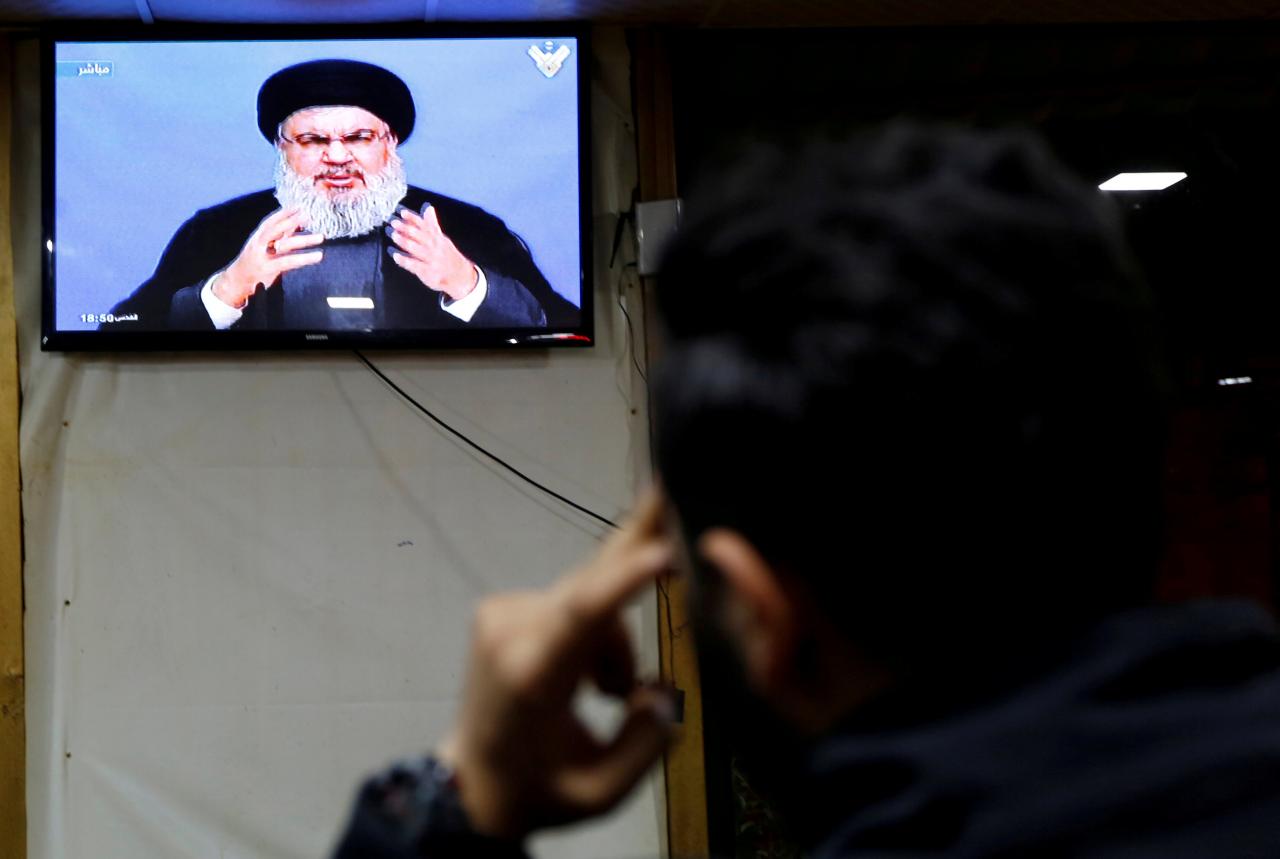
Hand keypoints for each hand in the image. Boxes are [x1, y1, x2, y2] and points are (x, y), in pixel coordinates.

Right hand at [213, 207, 323, 308]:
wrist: (238, 280)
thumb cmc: (256, 260)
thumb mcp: (265, 245)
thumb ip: (281, 235)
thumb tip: (297, 223)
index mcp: (259, 237)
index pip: (271, 222)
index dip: (284, 213)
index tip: (299, 206)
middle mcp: (260, 244)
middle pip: (276, 230)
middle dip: (292, 221)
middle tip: (308, 215)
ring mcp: (264, 256)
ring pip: (285, 245)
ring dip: (304, 240)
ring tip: (321, 237)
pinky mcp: (269, 269)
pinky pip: (289, 262)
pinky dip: (304, 258)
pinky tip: (317, 256)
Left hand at [387, 205, 478, 301]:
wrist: (461, 276)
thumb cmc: (447, 255)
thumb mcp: (442, 238)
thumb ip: (433, 224)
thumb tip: (428, 207)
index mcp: (437, 238)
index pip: (424, 225)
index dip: (413, 218)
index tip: (402, 212)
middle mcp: (435, 247)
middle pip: (420, 236)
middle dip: (407, 228)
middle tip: (394, 222)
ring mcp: (432, 260)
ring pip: (417, 249)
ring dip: (405, 242)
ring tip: (394, 235)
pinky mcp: (429, 272)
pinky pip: (415, 266)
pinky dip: (405, 261)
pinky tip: (396, 256)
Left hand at [439, 490, 676, 839]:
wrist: (470, 784)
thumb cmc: (538, 791)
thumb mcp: (601, 792)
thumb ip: (645, 743)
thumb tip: (664, 692)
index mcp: (533, 678)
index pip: (584, 614)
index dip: (627, 579)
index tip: (662, 550)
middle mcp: (512, 634)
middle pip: (589, 580)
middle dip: (639, 545)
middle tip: (671, 488)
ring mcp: (501, 613)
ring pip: (590, 600)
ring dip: (613, 639)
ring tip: (607, 693)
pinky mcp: (500, 606)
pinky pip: (571, 602)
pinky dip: (592, 631)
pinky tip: (585, 676)